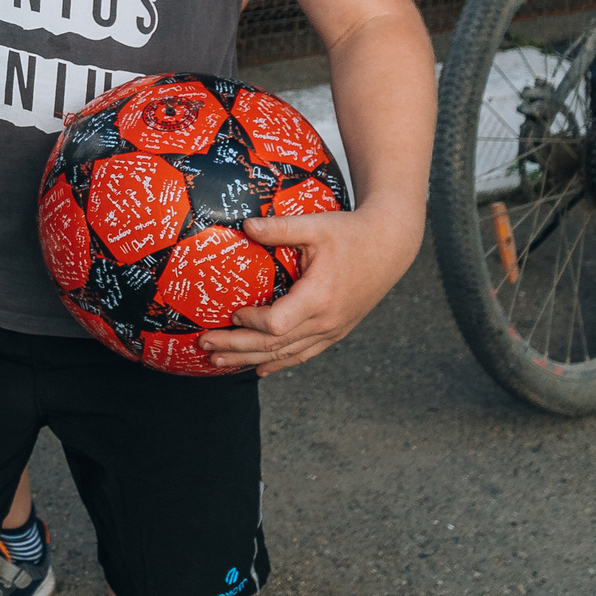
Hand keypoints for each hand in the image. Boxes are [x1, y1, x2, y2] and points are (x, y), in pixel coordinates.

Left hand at [200, 205, 420, 376]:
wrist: (390, 246)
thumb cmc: (351, 233)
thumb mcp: (316, 226)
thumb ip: (280, 228)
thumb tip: (244, 226)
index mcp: (319, 297)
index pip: (276, 324)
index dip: (250, 322)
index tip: (231, 313)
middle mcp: (326, 321)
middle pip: (274, 345)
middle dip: (237, 347)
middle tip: (205, 345)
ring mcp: (333, 330)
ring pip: (287, 354)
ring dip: (251, 359)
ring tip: (218, 362)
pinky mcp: (336, 330)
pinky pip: (304, 354)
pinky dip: (280, 363)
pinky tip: (260, 369)